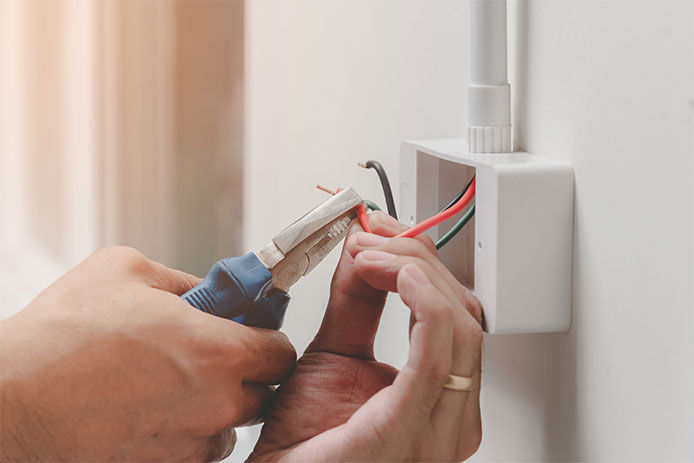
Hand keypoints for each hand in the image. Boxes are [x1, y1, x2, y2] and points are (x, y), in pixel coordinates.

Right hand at [0, 247, 295, 460]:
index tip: (251, 327)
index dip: (267, 335)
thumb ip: (184, 280)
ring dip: (215, 402)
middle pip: (263, 390)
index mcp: (220, 351)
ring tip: (172, 380)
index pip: (282, 351)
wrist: (11, 402)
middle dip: (245, 369)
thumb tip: (206, 290)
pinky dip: (186, 428)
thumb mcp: (128, 270)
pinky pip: (196, 446)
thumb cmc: (61, 337)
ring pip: (230, 423)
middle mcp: (217, 403)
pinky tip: (151, 406)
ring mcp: (191, 442)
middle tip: (210, 349)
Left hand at [249, 212, 482, 461]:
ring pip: (458, 324)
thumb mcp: (334, 353)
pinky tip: (396, 276)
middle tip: (371, 240)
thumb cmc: (306, 444)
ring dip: (415, 272)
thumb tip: (364, 247)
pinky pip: (437, 356)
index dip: (422, 263)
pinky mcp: (408, 431)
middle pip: (462, 311)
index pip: (457, 312)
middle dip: (417, 260)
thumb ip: (355, 301)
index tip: (380, 235)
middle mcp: (451, 414)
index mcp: (440, 395)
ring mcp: (438, 428)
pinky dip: (424, 303)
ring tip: (371, 256)